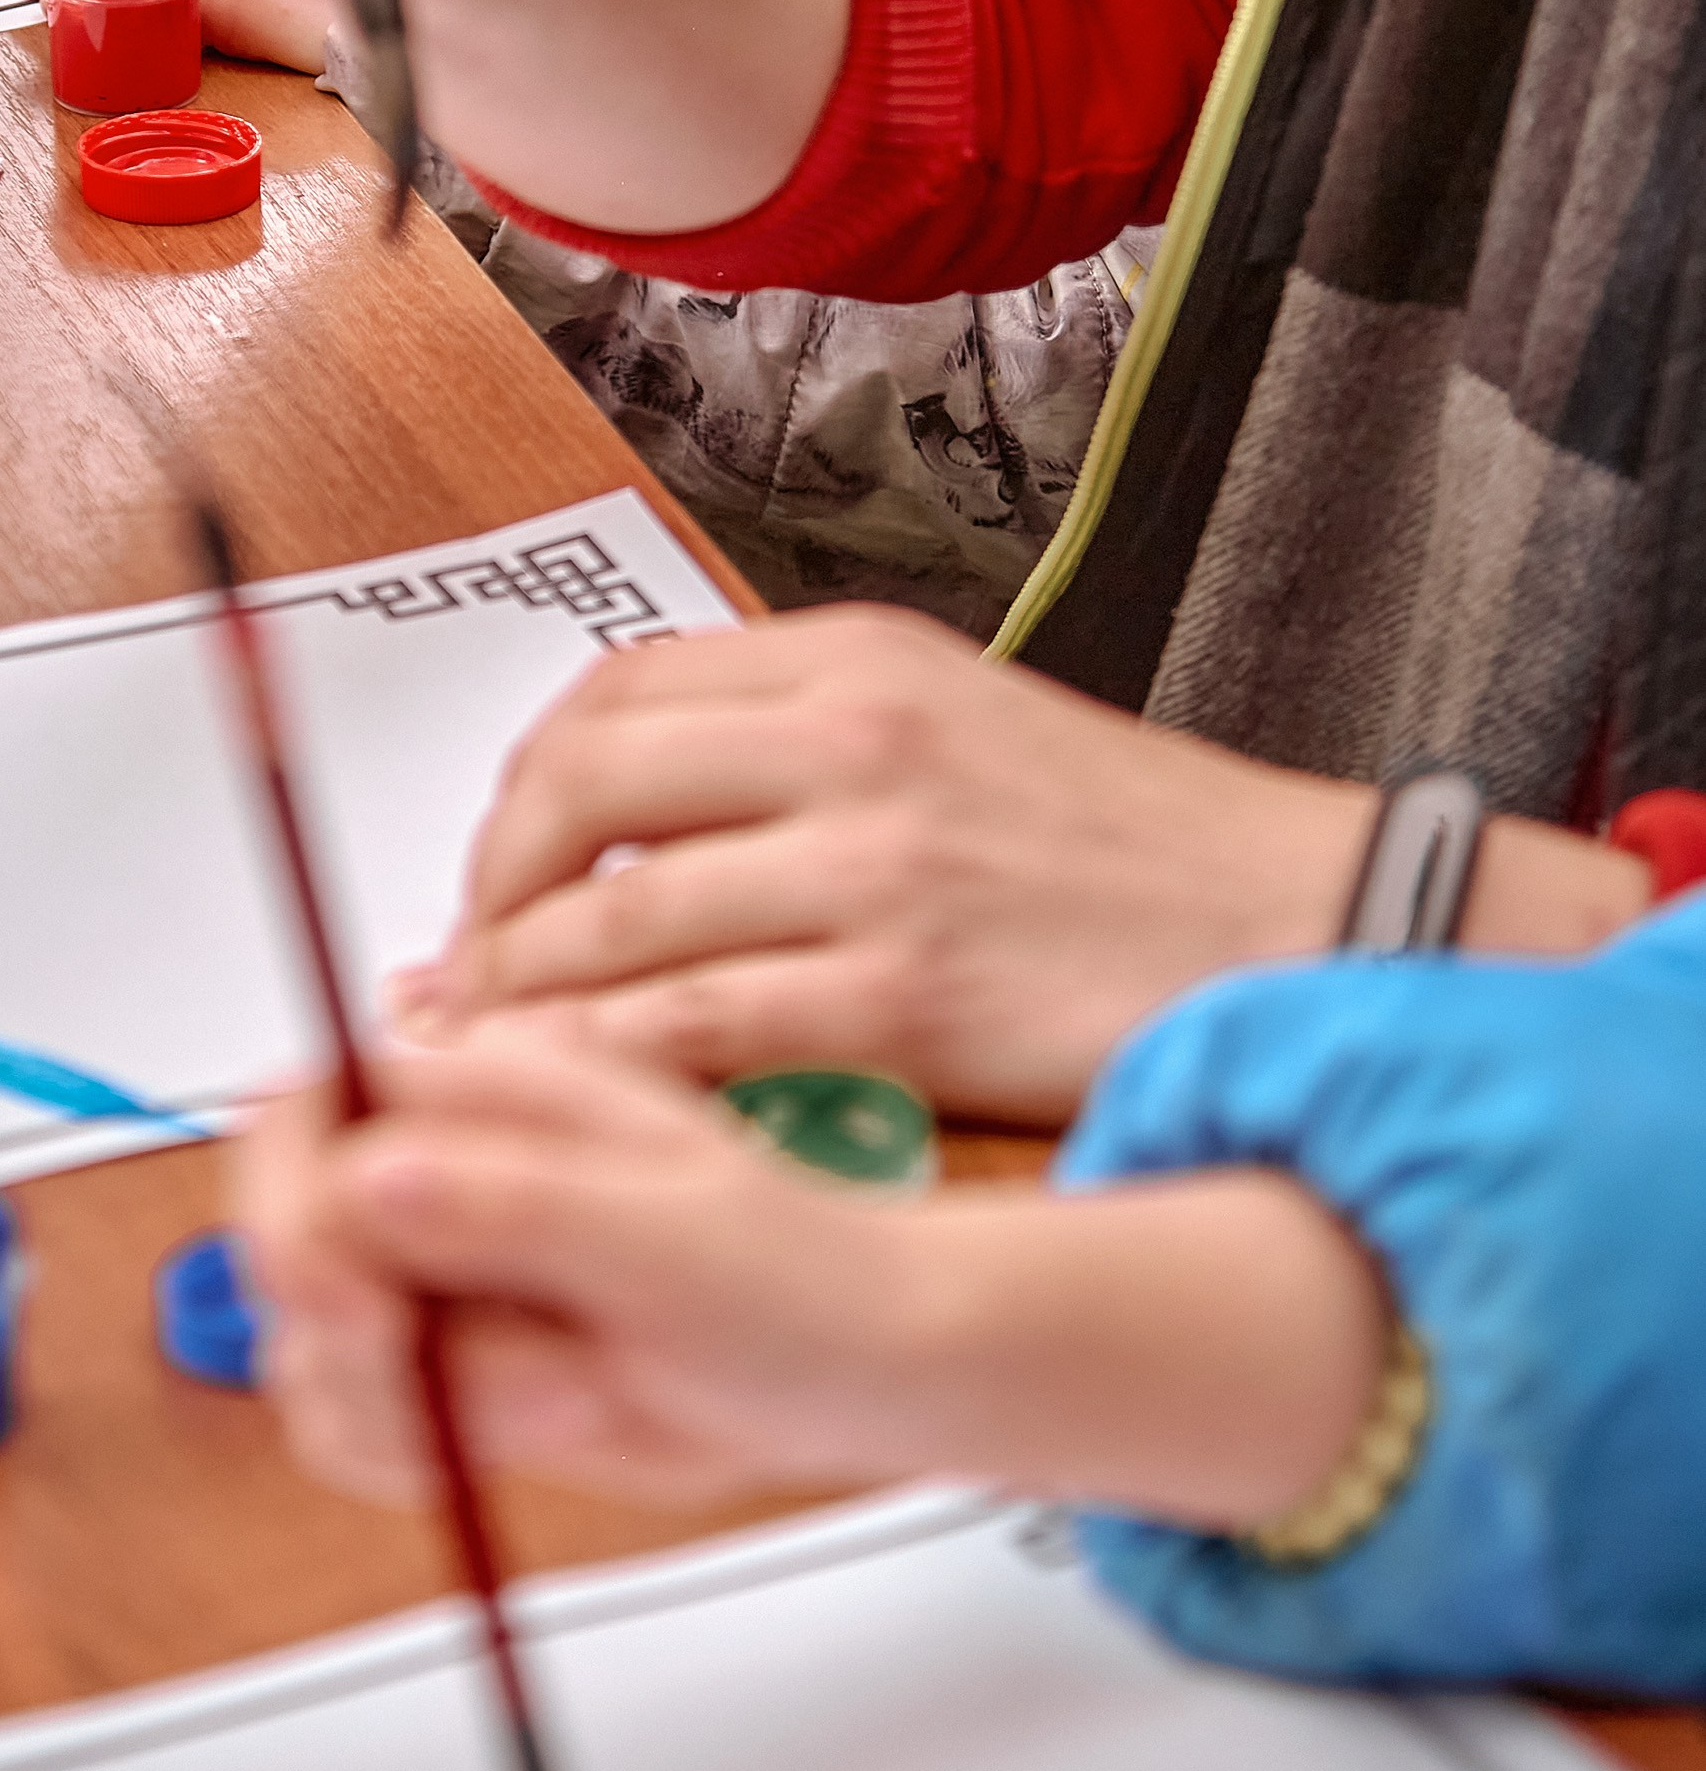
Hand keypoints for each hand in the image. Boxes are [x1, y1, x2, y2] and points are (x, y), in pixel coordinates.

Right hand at [239, 1022, 951, 1509]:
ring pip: (310, 1348)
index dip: (290, 1206)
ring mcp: (439, 1269)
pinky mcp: (446, 1362)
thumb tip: (369, 1179)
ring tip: (573, 1387)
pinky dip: (416, 1451)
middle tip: (500, 1381)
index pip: (303, 1111)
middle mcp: (443, 1169)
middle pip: (288, 1243)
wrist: (849, 1368)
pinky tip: (537, 1426)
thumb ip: (513, 1206)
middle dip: (367, 1339)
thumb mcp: (668, 1236)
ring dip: (418, 1407)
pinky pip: (353, 1420)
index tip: (347, 1302)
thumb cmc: (794, 1275)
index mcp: (486, 1091)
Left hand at [413, 612, 1379, 1123]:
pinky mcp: (902, 996)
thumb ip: (812, 741)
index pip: (615, 692)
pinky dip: (611, 1074)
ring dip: (521, 1000)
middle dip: (493, 891)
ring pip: (612, 924)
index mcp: (856, 660)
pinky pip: (692, 1034)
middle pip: (579, 790)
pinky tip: (589, 1110)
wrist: (1298, 924)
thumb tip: (650, 807)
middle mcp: (851, 739)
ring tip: (494, 1055)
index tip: (504, 860)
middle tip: (472, 968)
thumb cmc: (1136, 849)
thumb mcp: (961, 725)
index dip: (524, 785)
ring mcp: (872, 865)